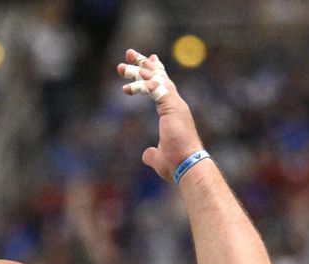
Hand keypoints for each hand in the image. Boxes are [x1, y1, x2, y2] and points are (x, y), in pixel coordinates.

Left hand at [118, 49, 203, 180]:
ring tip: (121, 67)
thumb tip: (146, 154)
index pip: (162, 86)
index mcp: (174, 111)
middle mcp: (176, 103)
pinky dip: (142, 85)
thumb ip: (152, 153)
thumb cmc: (176, 163)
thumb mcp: (159, 158)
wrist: (188, 165)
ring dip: (137, 72)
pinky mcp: (172, 107)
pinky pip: (155, 90)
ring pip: (155, 80)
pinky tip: (129, 86)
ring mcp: (176, 104)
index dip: (152, 73)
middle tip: (129, 53)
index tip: (143, 62)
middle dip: (143, 63)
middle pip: (159, 76)